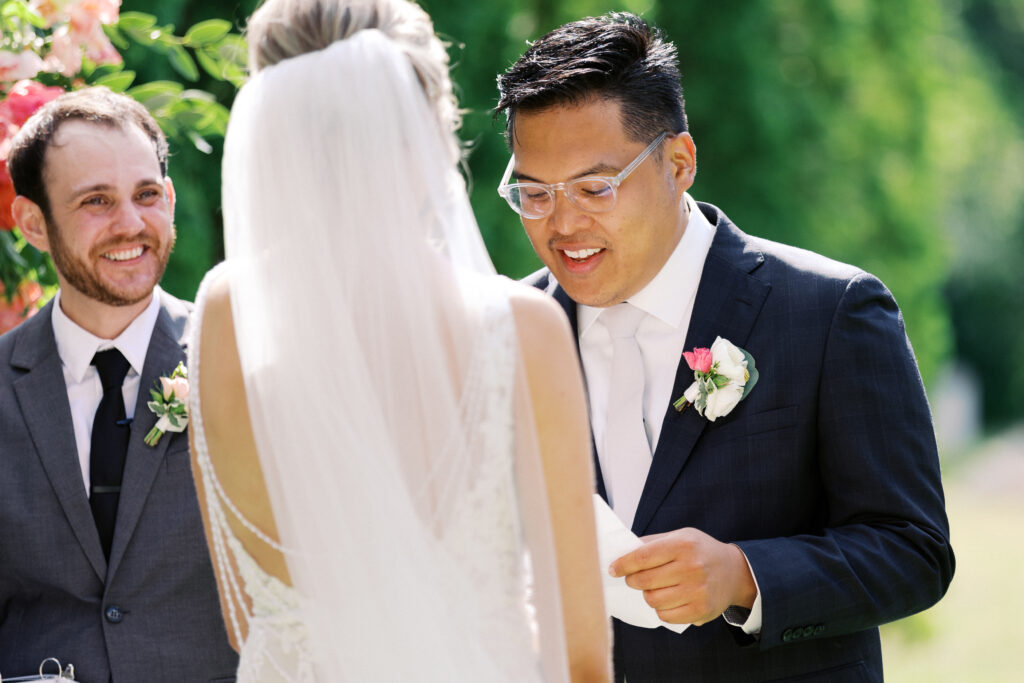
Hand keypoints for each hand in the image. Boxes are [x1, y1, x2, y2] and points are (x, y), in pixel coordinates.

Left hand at [608, 527, 756, 624]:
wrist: (735, 572)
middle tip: (632, 579)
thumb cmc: (700, 551)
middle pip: (644, 581)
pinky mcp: (701, 610)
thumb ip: (652, 543)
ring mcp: (697, 590)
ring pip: (653, 600)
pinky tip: (667, 600)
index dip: (623, 565)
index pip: (642, 557)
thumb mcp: (680, 536)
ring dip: (647, 595)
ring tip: (653, 589)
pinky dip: (660, 609)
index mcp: (683, 545)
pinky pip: (666, 616)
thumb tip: (622, 552)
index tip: (613, 569)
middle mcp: (691, 567)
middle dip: (632, 581)